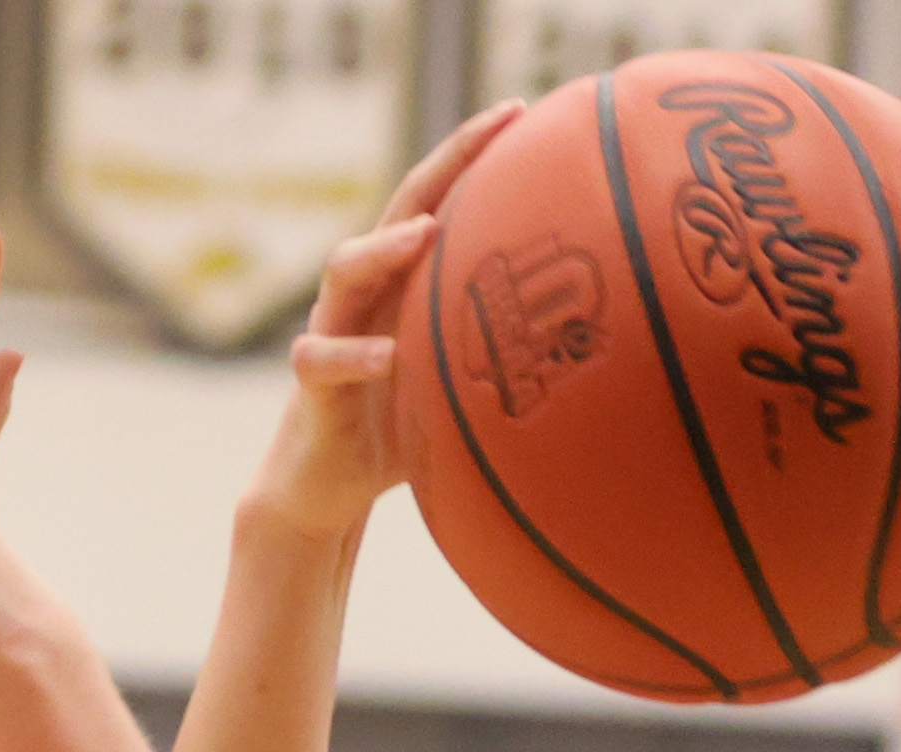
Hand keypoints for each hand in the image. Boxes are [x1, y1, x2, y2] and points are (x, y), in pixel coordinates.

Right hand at [247, 102, 523, 543]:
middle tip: (495, 129)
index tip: (524, 112)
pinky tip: (388, 357)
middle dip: (446, 165)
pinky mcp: (311, 386)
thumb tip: (589, 366)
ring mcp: (332, 332)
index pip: (440, 204)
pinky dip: (355, 356)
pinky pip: (322, 358)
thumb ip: (498, 365)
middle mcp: (365, 296)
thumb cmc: (398, 436)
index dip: (475, 157)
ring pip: (346, 270)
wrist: (324, 488)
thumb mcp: (458, 392)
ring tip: (427, 232)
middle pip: (400, 210)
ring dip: (386, 248)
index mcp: (404, 287)